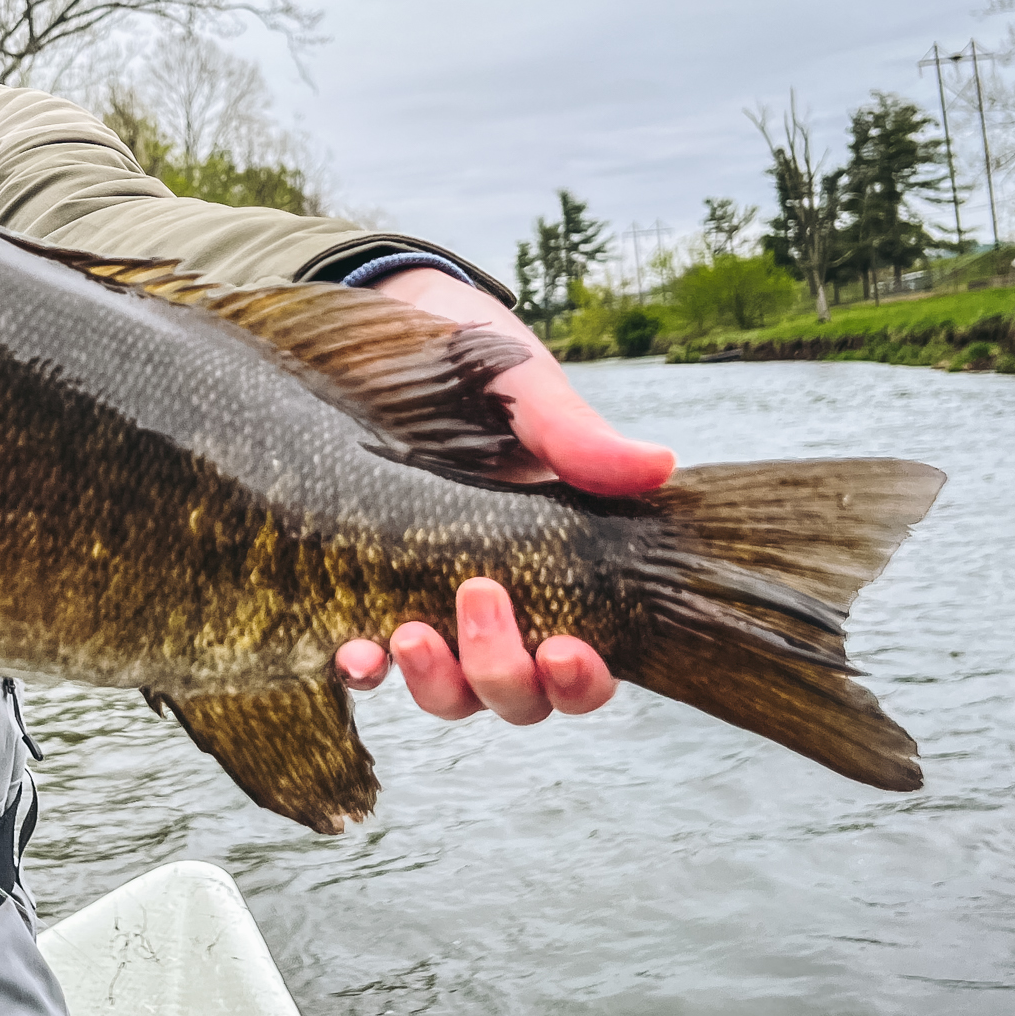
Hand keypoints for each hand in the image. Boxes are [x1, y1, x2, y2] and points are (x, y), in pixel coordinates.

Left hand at [330, 266, 675, 722]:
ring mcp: (424, 597)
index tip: (565, 648)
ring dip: (437, 682)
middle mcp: (495, 600)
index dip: (580, 681)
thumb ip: (575, 435)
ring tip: (410, 635)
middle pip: (514, 694)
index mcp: (554, 565)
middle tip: (480, 595)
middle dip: (504, 673)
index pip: (580, 662)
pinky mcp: (356, 585)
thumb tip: (659, 466)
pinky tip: (356, 654)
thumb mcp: (525, 389)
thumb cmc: (473, 364)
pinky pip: (365, 658)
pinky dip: (362, 669)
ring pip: (447, 691)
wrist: (391, 321)